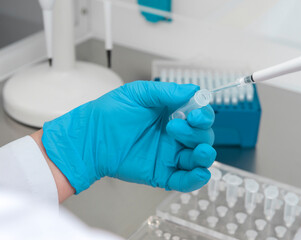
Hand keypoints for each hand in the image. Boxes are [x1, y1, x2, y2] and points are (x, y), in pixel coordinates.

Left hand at [42, 81, 215, 193]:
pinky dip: (196, 179)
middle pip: (203, 136)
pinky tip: (197, 173)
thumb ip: (167, 92)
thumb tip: (193, 91)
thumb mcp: (138, 93)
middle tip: (173, 127)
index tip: (195, 115)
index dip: (203, 115)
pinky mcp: (163, 173)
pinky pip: (185, 179)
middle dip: (197, 133)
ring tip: (197, 151)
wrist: (89, 139)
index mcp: (172, 113)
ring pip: (200, 158)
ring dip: (205, 155)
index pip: (200, 115)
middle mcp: (175, 134)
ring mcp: (170, 154)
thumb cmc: (110, 113)